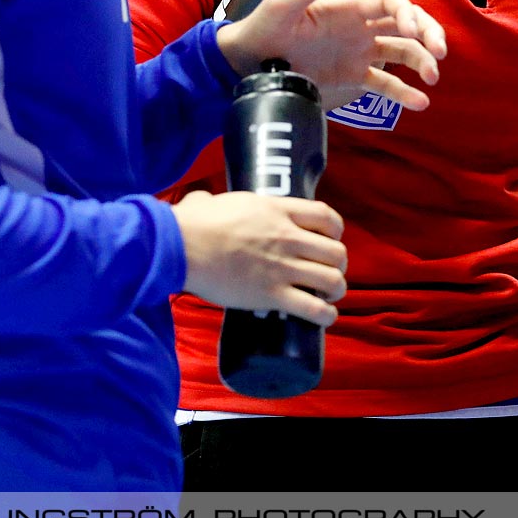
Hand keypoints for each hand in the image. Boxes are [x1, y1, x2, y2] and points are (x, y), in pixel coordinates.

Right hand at [172, 190, 347, 325]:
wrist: (179, 246)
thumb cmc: (191, 223)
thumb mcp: (214, 200)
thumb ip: (214, 200)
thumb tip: (199, 201)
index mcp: (278, 211)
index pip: (326, 216)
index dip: (336, 231)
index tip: (331, 239)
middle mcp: (288, 237)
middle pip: (336, 252)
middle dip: (338, 265)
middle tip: (328, 272)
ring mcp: (282, 267)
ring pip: (332, 279)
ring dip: (336, 290)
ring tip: (329, 296)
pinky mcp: (271, 295)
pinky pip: (313, 308)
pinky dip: (326, 315)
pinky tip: (326, 317)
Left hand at [217, 0, 445, 111]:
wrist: (248, 63)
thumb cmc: (263, 27)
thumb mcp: (284, 4)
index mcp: (349, 7)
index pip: (390, 2)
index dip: (409, 12)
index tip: (414, 30)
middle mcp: (360, 27)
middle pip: (406, 25)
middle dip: (428, 35)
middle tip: (439, 53)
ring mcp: (360, 53)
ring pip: (402, 53)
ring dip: (422, 62)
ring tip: (432, 78)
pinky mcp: (354, 78)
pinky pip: (386, 85)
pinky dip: (405, 94)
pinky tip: (420, 103)